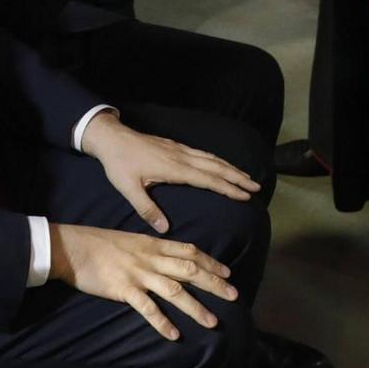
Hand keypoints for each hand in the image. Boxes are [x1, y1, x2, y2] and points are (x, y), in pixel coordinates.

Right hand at [47, 223, 237, 341]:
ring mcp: (138, 274)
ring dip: (195, 307)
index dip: (211, 262)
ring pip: (174, 291)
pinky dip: (162, 322)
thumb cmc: (99, 243)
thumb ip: (151, 248)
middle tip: (234, 296)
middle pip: (190, 270)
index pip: (190, 251)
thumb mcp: (131, 239)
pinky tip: (174, 335)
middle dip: (214, 283)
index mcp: (153, 244)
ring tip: (212, 322)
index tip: (227, 272)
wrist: (73, 247)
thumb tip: (168, 256)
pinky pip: (147, 308)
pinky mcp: (124, 289)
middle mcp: (151, 258)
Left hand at [79, 111, 258, 235]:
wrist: (112, 138)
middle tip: (257, 187)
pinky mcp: (175, 146)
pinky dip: (218, 160)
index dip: (228, 188)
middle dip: (237, 177)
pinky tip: (222, 165)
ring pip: (211, 158)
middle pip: (216, 167)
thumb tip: (165, 229)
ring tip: (247, 177)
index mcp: (174, 169)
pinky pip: (203, 153)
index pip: (208, 179)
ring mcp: (180, 149)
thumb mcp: (129, 189)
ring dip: (231, 168)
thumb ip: (147, 209)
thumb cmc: (119, 165)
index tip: (245, 195)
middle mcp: (182, 157)